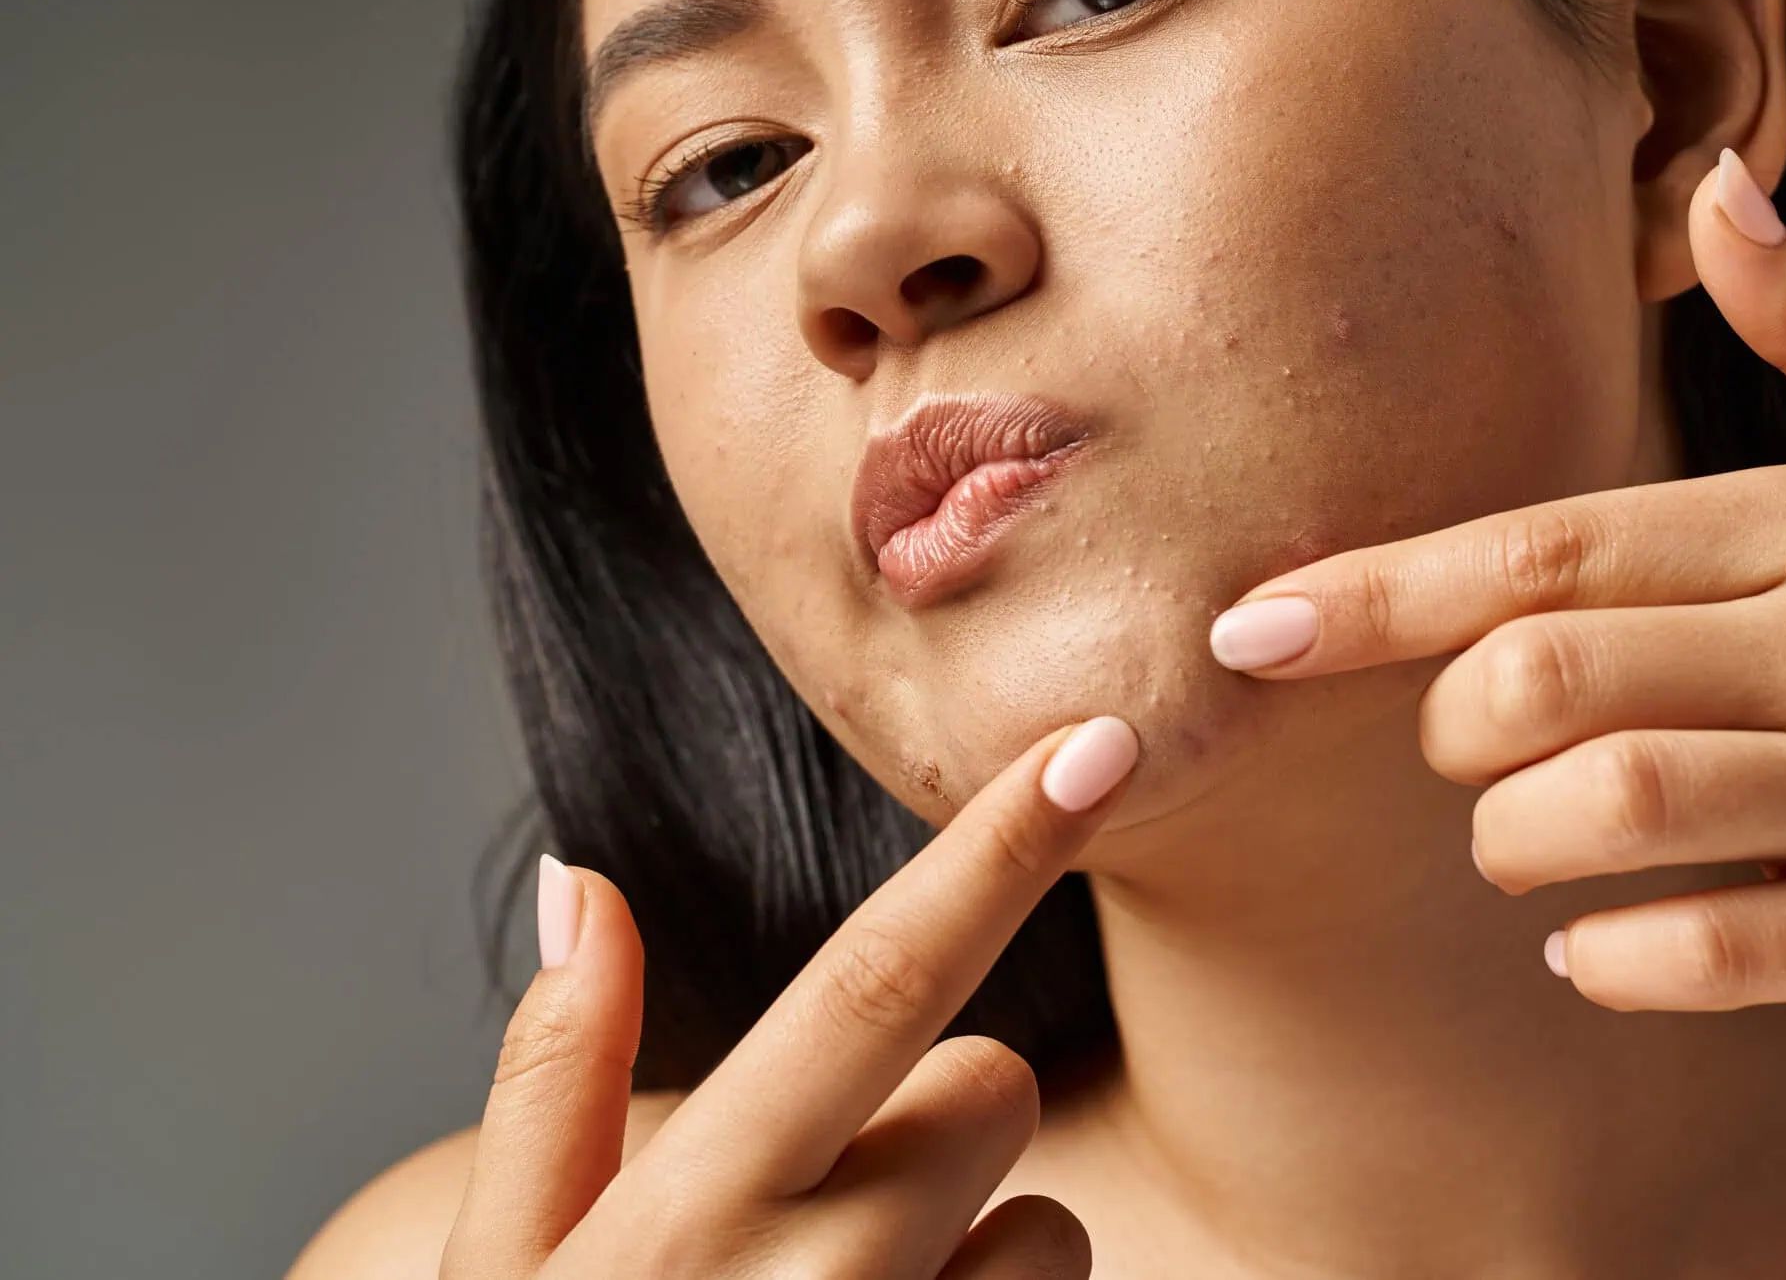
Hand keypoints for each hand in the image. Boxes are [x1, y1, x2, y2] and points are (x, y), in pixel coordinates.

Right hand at [439, 715, 1139, 1278]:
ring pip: (1045, 1220)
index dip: (997, 852)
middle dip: (936, 1115)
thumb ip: (550, 1078)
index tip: (1101, 744)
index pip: (873, 987)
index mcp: (692, 1211)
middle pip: (990, 1086)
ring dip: (978, 1245)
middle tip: (819, 1208)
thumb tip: (579, 879)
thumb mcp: (500, 1274)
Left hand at [1205, 147, 1785, 1015]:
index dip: (1381, 586)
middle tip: (1450, 740)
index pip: (1552, 541)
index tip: (1257, 618)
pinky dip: (1620, 954)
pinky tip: (1599, 945)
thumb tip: (1709, 189)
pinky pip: (1722, 948)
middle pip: (1546, 674)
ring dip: (1516, 840)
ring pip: (1612, 811)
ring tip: (1521, 841)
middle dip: (1444, 720)